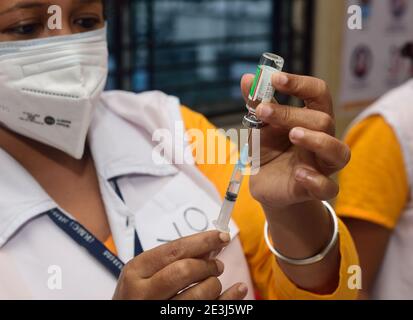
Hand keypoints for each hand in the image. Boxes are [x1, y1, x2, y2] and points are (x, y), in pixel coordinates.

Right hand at [113, 231, 247, 299]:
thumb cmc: (137, 295)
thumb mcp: (145, 273)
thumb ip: (172, 259)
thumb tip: (209, 245)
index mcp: (136, 271)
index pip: (174, 250)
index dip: (202, 241)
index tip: (221, 236)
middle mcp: (143, 293)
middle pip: (185, 271)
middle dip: (207, 265)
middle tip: (217, 264)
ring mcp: (159, 312)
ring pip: (198, 294)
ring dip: (214, 284)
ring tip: (213, 282)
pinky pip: (208, 312)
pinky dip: (228, 300)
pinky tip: (237, 290)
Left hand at [241, 72, 349, 209]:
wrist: (266, 185)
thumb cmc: (269, 151)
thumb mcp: (259, 128)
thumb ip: (256, 105)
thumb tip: (247, 79)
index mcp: (309, 119)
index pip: (318, 94)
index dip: (301, 84)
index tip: (276, 79)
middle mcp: (321, 139)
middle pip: (323, 120)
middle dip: (292, 114)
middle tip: (263, 111)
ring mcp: (320, 165)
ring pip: (339, 151)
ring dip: (317, 140)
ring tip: (293, 135)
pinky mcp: (314, 188)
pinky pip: (328, 188)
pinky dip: (316, 181)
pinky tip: (298, 174)